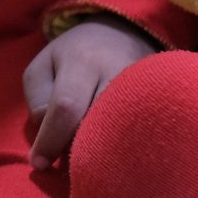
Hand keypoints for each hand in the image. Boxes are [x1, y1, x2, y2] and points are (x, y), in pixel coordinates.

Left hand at [22, 15, 158, 168]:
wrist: (123, 33)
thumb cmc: (73, 56)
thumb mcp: (42, 67)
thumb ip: (38, 101)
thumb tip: (52, 138)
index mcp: (83, 61)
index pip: (67, 106)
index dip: (51, 139)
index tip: (40, 163)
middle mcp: (118, 73)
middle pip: (99, 124)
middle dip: (80, 150)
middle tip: (68, 162)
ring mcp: (144, 89)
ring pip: (123, 133)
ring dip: (104, 152)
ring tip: (92, 160)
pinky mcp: (160, 102)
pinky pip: (141, 134)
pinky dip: (125, 150)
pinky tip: (115, 157)